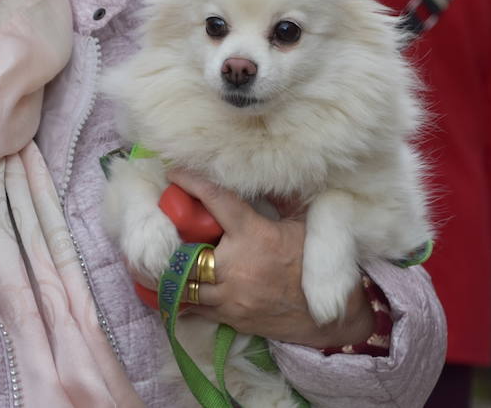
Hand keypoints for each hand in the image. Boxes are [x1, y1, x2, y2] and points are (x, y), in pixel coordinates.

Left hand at [130, 169, 375, 349]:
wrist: (331, 317)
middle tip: (164, 223)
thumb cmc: (314, 264)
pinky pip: (193, 307)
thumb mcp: (302, 225)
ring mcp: (230, 297)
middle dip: (171, 238)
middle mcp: (236, 267)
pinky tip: (173, 285)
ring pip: (183, 284)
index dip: (192, 183)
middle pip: (185, 251)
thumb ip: (279, 200)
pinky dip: (182, 295)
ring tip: (159, 256)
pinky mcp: (230, 318)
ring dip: (170, 270)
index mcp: (254, 235)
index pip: (216, 201)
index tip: (174, 172)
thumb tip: (263, 175)